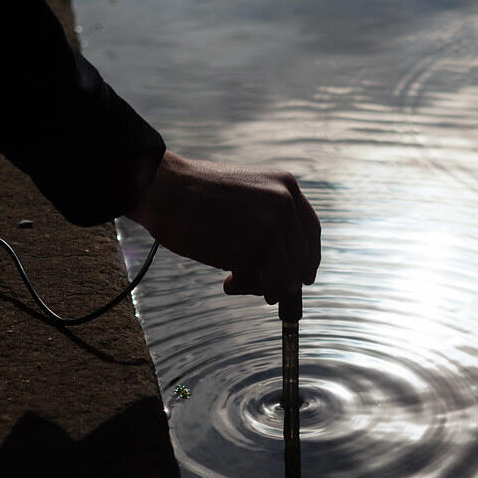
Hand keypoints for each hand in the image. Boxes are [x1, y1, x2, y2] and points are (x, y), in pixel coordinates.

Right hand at [128, 150, 320, 302]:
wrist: (165, 188)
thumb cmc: (196, 192)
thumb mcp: (247, 191)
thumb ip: (268, 215)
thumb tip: (280, 261)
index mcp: (286, 186)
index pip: (311, 231)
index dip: (309, 257)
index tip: (304, 274)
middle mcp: (285, 205)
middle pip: (301, 258)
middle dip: (286, 279)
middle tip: (269, 291)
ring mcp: (270, 227)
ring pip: (285, 275)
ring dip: (266, 287)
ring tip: (238, 283)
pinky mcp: (252, 249)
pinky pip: (259, 281)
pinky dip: (244, 287)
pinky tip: (227, 282)